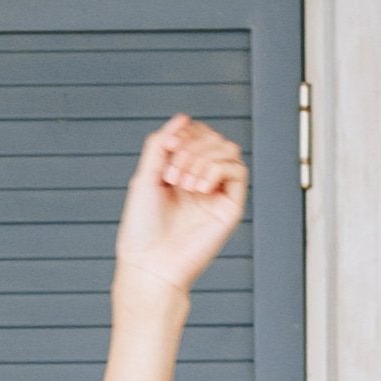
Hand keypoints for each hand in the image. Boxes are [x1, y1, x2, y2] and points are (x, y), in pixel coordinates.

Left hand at [113, 112, 248, 316]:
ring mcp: (217, 193)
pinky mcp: (230, 206)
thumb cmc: (142, 228)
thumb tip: (182, 117)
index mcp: (180, 172)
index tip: (167, 148)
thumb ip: (160, 144)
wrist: (150, 263)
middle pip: (213, 138)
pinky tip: (198, 187)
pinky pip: (237, 171)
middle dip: (192, 146)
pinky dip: (216, 169)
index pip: (196, 134)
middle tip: (172, 173)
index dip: (185, 132)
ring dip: (203, 157)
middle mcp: (201, 180)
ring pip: (228, 150)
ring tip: (183, 182)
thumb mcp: (144, 177)